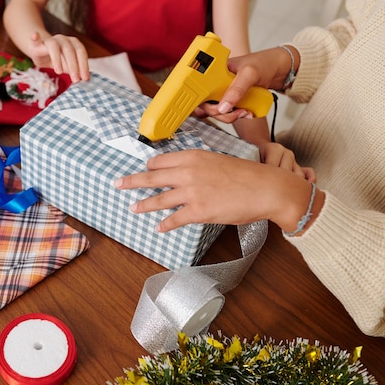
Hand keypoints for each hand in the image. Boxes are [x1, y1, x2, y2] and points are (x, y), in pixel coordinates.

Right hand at [27, 31, 89, 82]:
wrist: (41, 52)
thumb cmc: (58, 60)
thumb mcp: (67, 66)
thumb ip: (75, 69)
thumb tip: (84, 79)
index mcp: (73, 43)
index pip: (80, 52)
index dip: (84, 65)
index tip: (85, 78)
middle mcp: (62, 39)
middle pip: (69, 50)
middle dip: (73, 66)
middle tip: (75, 79)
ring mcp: (50, 40)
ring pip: (54, 46)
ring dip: (57, 59)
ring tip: (59, 72)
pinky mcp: (37, 43)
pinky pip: (35, 39)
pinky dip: (35, 37)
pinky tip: (34, 35)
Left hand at [114, 149, 318, 233]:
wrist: (266, 188)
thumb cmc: (247, 174)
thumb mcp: (218, 161)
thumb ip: (199, 166)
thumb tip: (186, 175)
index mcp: (193, 156)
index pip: (161, 160)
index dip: (150, 166)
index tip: (144, 169)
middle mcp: (188, 172)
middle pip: (151, 177)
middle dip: (132, 181)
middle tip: (118, 183)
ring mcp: (191, 193)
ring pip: (158, 199)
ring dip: (143, 205)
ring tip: (133, 208)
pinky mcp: (198, 212)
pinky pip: (174, 219)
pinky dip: (165, 225)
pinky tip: (158, 228)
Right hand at [195, 47, 292, 122]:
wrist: (281, 69)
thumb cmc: (264, 63)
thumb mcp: (250, 73)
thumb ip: (236, 89)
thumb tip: (223, 107)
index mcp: (215, 72)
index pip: (200, 90)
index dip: (203, 103)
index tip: (215, 109)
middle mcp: (217, 83)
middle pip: (206, 105)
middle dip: (220, 113)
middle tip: (236, 112)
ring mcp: (224, 93)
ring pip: (217, 112)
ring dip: (229, 117)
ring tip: (244, 112)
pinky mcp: (233, 101)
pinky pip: (228, 113)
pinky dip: (236, 116)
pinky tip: (246, 112)